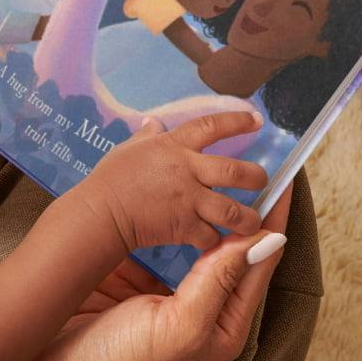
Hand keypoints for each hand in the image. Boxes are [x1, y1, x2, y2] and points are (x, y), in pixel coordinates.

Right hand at [14, 186, 291, 360]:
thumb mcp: (180, 326)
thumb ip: (220, 281)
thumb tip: (266, 240)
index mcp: (222, 323)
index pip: (258, 262)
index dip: (270, 221)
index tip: (281, 180)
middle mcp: (195, 305)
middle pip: (225, 248)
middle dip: (235, 208)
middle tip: (240, 163)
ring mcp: (158, 291)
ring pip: (185, 239)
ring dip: (192, 207)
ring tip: (199, 167)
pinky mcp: (124, 279)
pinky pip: (148, 240)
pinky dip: (154, 216)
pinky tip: (154, 191)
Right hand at [75, 112, 268, 255]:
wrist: (101, 212)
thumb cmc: (110, 178)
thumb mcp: (128, 149)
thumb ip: (146, 136)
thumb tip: (154, 123)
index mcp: (175, 147)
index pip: (211, 126)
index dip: (237, 121)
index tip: (257, 119)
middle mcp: (188, 171)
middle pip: (237, 172)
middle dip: (256, 177)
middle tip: (261, 181)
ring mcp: (189, 201)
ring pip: (234, 210)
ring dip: (248, 218)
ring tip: (252, 221)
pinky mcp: (185, 227)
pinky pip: (211, 235)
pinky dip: (215, 239)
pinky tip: (216, 240)